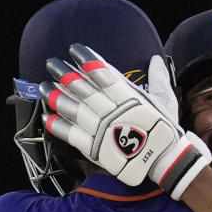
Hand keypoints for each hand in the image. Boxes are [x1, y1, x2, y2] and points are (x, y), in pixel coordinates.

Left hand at [40, 44, 210, 198]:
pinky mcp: (96, 149)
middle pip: (84, 89)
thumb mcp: (166, 101)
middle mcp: (112, 111)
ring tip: (45, 86)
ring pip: (75, 110)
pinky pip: (73, 135)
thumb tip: (155, 60)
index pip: (104, 74)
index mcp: (129, 98)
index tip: (75, 50)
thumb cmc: (165, 131)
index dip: (88, 61)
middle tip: (51, 63)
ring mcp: (102, 130)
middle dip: (65, 74)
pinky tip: (47, 117)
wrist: (164, 162)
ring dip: (57, 97)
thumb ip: (159, 79)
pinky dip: (59, 126)